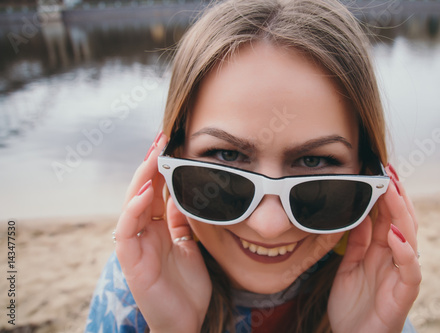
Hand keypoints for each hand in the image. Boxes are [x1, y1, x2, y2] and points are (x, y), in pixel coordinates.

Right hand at [114, 133, 211, 332]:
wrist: (186, 321)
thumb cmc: (187, 286)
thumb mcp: (189, 245)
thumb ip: (181, 222)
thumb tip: (184, 195)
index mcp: (158, 228)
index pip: (156, 191)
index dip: (161, 168)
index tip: (171, 143)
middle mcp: (144, 232)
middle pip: (143, 192)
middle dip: (151, 165)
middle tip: (162, 139)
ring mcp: (136, 246)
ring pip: (132, 205)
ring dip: (141, 180)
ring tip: (153, 157)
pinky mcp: (131, 261)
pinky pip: (127, 231)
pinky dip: (133, 210)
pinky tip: (145, 192)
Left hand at [328, 165, 420, 332]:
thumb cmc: (352, 305)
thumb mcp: (348, 267)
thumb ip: (356, 243)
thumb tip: (359, 215)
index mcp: (381, 251)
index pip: (388, 217)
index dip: (385, 195)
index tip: (378, 173)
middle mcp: (395, 259)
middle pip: (401, 222)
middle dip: (396, 197)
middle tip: (388, 172)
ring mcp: (401, 275)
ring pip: (410, 239)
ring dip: (401, 214)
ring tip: (393, 191)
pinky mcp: (404, 294)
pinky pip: (410, 270)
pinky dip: (405, 251)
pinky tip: (396, 234)